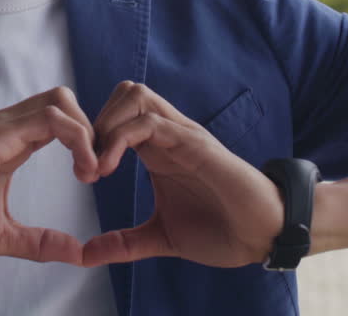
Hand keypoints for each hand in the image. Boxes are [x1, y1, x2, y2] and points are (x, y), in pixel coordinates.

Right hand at [0, 86, 98, 263]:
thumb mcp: (4, 236)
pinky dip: (78, 137)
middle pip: (63, 100)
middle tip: (95, 170)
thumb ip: (39, 241)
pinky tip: (83, 168)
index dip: (83, 140)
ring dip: (87, 132)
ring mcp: (2, 126)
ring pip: (61, 101)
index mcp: (8, 143)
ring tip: (91, 170)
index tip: (92, 175)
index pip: (57, 119)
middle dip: (91, 129)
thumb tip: (75, 253)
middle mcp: (7, 127)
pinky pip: (52, 118)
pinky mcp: (0, 134)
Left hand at [82, 81, 283, 268]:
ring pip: (136, 96)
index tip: (82, 174)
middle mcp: (170, 134)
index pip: (118, 114)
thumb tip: (86, 255)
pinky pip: (151, 123)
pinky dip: (120, 139)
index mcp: (159, 150)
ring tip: (98, 166)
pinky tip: (109, 170)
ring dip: (107, 125)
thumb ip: (124, 242)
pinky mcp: (196, 145)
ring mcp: (183, 136)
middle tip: (86, 164)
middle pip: (125, 92)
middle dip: (95, 122)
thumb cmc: (222, 230)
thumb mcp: (161, 237)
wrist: (265, 235)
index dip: (92, 136)